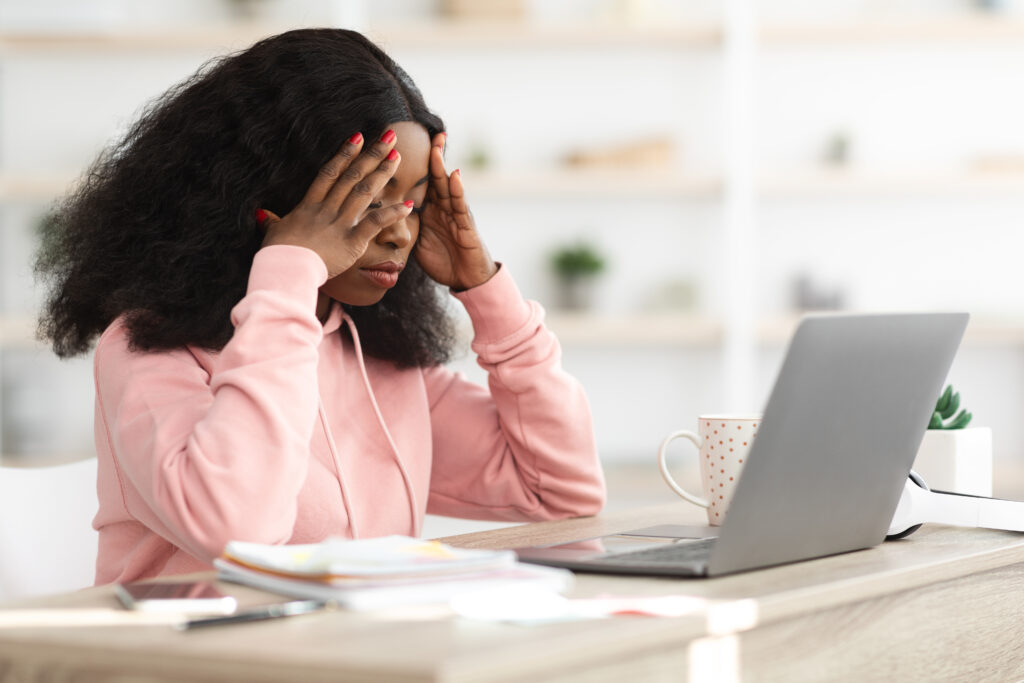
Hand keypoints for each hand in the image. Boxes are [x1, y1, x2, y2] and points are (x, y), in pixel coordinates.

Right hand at [259, 131, 413, 278]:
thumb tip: (262, 214)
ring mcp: (340, 224)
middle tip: (389, 138)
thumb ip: (274, 221)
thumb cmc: (277, 254)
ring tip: (397, 158)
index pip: (330, 173)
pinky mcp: (352, 242)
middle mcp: (327, 209)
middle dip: (371, 155)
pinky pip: (375, 223)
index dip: (345, 154)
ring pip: (364, 192)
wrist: (284, 269)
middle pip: (352, 176)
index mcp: (310, 205)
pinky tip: (408, 205)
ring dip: (382, 174)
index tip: (359, 137)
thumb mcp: (274, 233)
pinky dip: (392, 214)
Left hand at [416, 133, 497, 289]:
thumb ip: (407, 226)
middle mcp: (444, 208)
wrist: (466, 281)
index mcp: (431, 211)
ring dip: (441, 166)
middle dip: (433, 155)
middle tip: (427, 132)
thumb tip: (382, 217)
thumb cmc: (444, 261)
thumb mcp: (419, 241)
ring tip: (436, 146)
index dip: (415, 165)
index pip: (422, 183)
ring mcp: (456, 215)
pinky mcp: (466, 226)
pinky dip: (457, 189)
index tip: (404, 145)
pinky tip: (454, 175)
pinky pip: (460, 205)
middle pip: (436, 177)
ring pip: (447, 186)